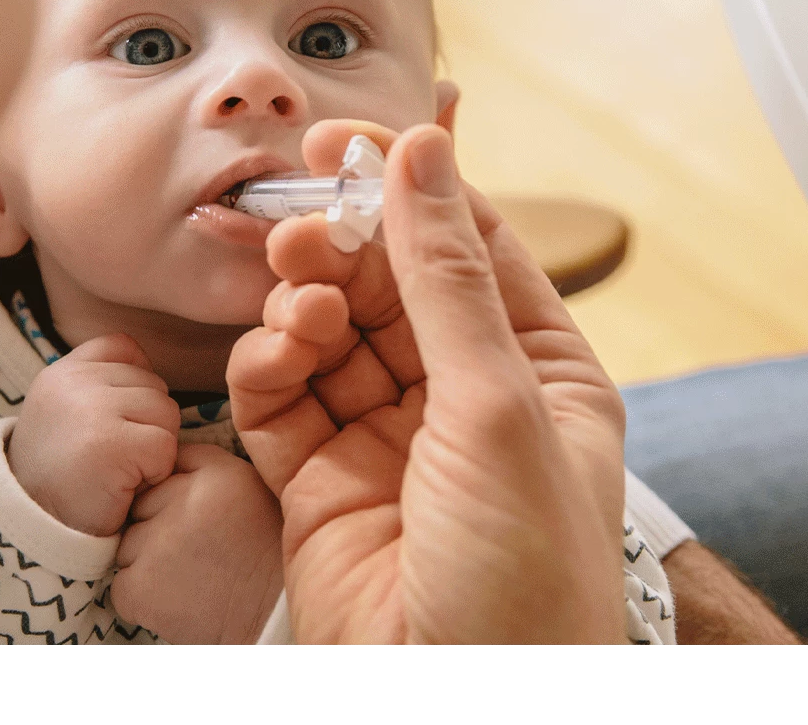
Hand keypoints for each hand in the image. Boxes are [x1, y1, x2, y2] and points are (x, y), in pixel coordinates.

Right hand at [8, 334, 181, 536]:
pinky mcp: (112, 442)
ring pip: (166, 413)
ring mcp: (92, 409)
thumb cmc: (59, 480)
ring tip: (119, 471)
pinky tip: (124, 487)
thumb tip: (154, 377)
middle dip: (148, 424)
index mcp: (62, 373)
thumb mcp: (65, 417)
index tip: (118, 423)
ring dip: (155, 449)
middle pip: (154, 384)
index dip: (136, 383)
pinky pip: (166, 446)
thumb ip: (99, 388)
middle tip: (115, 459)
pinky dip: (155, 473)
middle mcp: (74, 382)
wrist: (31, 530)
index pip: (124, 346)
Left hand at [112, 444, 285, 643]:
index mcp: (213, 476)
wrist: (274, 618)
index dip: (172, 503)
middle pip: (139, 510)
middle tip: (193, 554)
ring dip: (147, 564)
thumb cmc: (264, 555)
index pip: (160, 476)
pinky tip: (175, 600)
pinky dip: (140, 598)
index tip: (194, 524)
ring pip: (127, 548)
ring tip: (187, 578)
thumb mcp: (248, 487)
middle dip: (156, 531)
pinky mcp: (141, 589)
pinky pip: (121, 587)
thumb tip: (160, 456)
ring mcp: (158, 547)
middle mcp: (182, 505)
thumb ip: (204, 462)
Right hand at [228, 121, 628, 642]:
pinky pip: (281, 399)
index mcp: (538, 374)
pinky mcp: (318, 485)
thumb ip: (448, 279)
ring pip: (329, 334)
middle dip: (344, 243)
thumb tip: (422, 152)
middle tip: (300, 211)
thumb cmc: (525, 580)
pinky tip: (277, 354)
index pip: (470, 249)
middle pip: (388, 283)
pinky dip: (269, 365)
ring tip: (295, 287)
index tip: (349, 140)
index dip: (410, 188)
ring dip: (304, 300)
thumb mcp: (499, 409)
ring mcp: (386, 442)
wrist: (459, 710)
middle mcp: (461, 400)